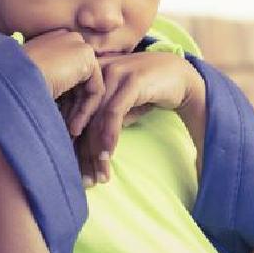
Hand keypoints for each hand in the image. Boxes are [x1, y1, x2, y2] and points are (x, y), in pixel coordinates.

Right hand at [21, 29, 103, 137]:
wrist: (12, 81)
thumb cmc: (13, 87)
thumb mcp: (32, 84)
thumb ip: (50, 86)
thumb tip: (58, 101)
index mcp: (49, 42)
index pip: (65, 73)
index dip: (63, 101)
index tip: (56, 119)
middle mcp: (64, 39)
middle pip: (78, 81)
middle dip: (72, 108)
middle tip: (67, 130)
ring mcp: (77, 44)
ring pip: (87, 87)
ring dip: (79, 113)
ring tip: (70, 133)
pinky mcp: (86, 55)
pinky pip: (95, 89)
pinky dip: (86, 110)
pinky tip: (74, 127)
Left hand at [74, 51, 205, 184]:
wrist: (182, 76)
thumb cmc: (149, 90)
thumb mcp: (121, 103)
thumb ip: (102, 117)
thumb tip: (85, 145)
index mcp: (90, 75)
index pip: (74, 112)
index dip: (71, 142)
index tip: (74, 170)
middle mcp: (98, 72)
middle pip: (83, 117)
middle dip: (82, 153)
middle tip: (85, 180)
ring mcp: (114, 73)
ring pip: (96, 118)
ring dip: (95, 151)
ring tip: (98, 175)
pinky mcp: (131, 81)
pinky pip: (113, 113)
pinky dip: (109, 137)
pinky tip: (107, 156)